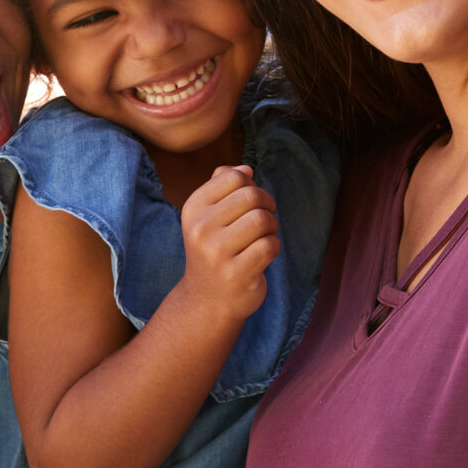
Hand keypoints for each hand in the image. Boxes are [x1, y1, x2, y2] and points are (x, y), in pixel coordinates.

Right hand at [175, 166, 279, 326]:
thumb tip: (246, 168)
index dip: (252, 186)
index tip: (252, 204)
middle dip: (266, 206)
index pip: (234, 177)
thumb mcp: (209, 216)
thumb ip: (223, 186)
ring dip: (271, 227)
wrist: (206, 300)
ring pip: (263, 220)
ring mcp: (217, 252)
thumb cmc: (215, 250)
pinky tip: (263, 256)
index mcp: (193, 208)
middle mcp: (200, 228)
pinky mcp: (236, 273)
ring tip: (263, 238)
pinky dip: (273, 247)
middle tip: (263, 222)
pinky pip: (270, 245)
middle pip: (252, 196)